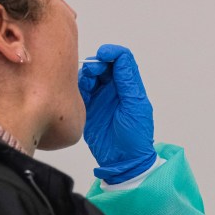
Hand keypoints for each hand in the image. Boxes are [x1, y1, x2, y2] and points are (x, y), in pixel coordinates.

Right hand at [78, 44, 157, 183]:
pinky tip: (81, 90)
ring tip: (88, 82)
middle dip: (97, 63)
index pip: (122, 60)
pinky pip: (81, 91)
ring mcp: (101, 98)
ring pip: (91, 76)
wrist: (123, 160)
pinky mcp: (88, 108)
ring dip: (88, 74)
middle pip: (104, 66)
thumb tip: (120, 57)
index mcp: (129, 87)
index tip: (103, 54)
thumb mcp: (135, 105)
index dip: (113, 53)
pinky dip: (79, 86)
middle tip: (94, 71)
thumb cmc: (135, 136)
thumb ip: (127, 81)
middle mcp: (114, 89)